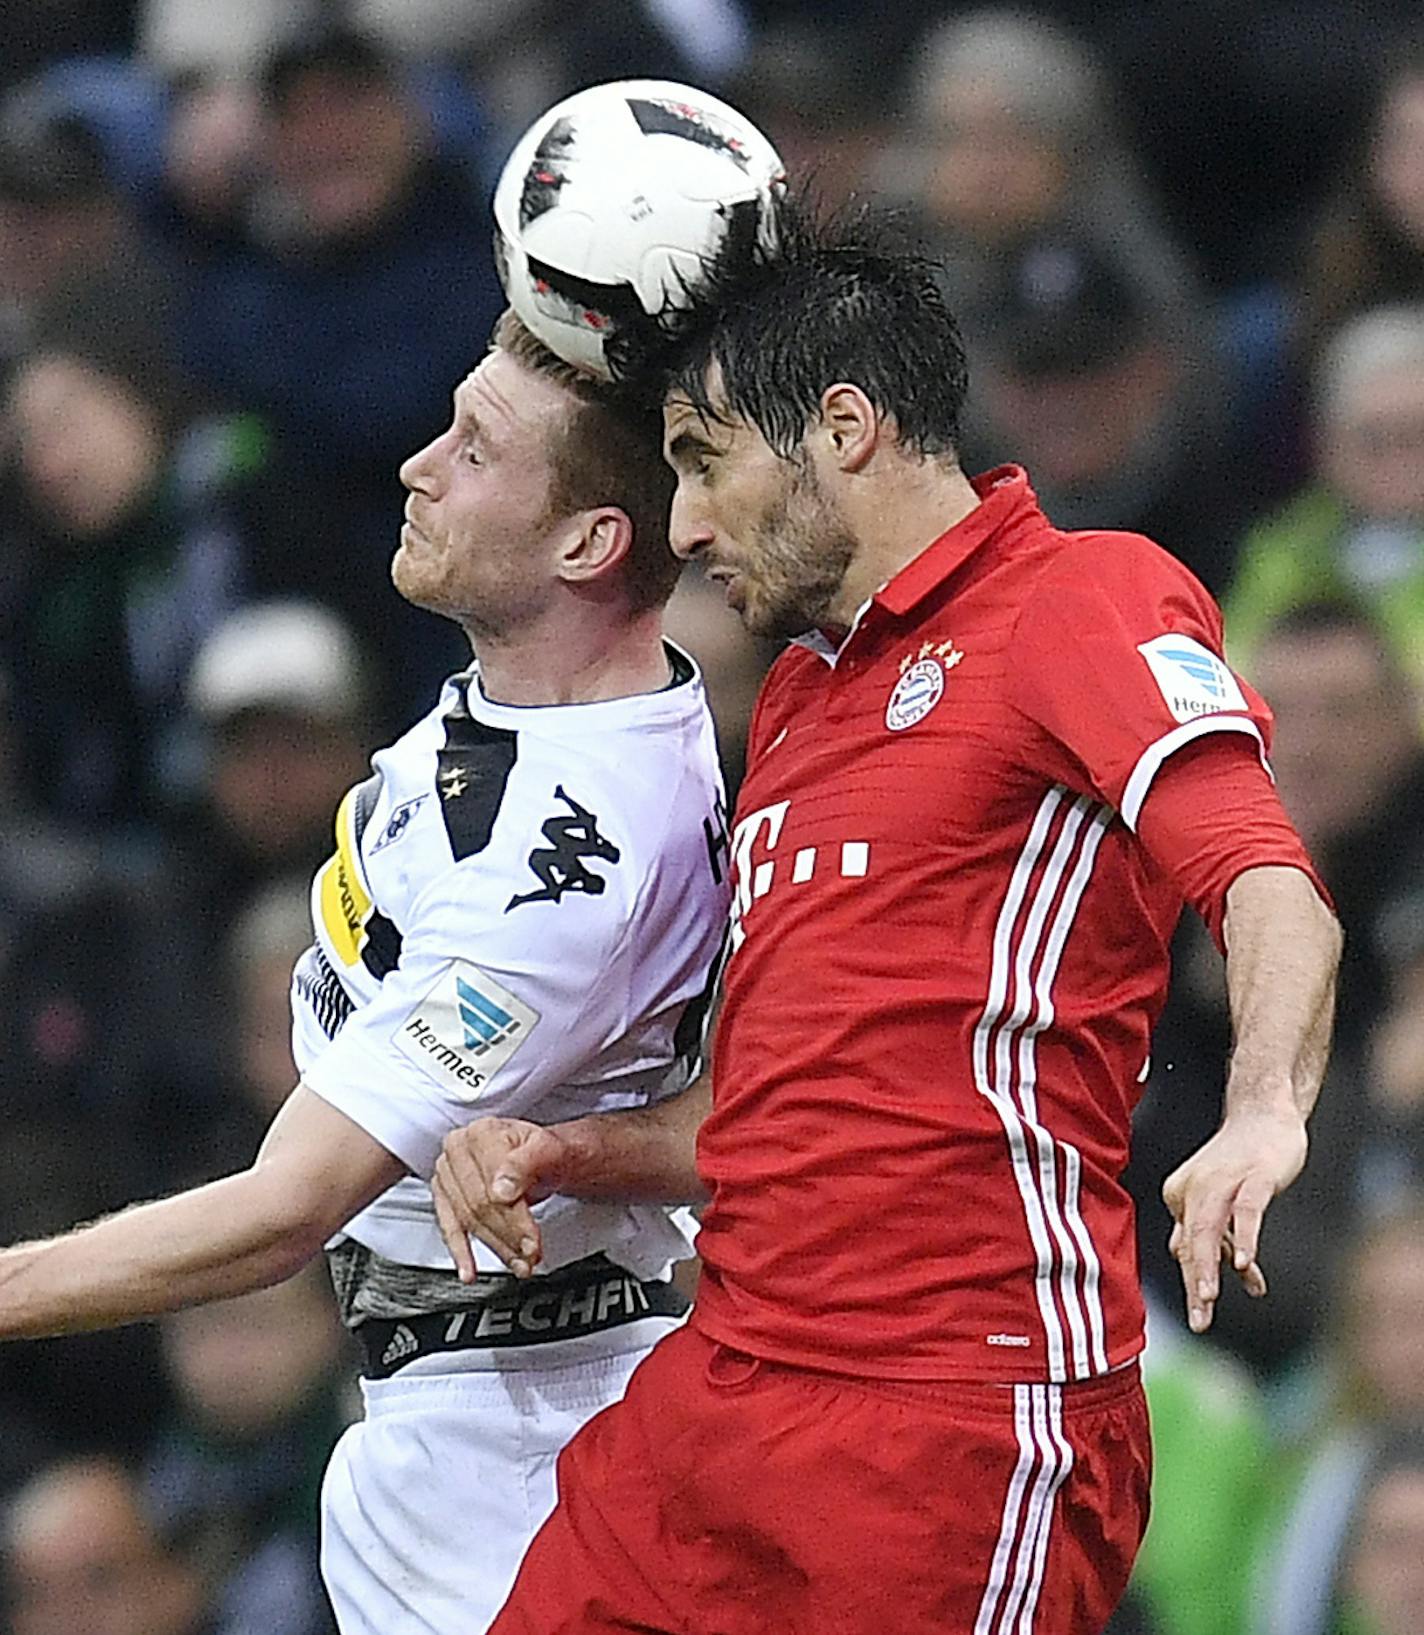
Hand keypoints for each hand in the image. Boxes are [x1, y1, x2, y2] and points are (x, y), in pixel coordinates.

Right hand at [432, 1118, 571, 1280]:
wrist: (539, 1156)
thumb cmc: (543, 1151)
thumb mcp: (548, 1149)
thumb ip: (526, 1163)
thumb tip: (502, 1188)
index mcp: (483, 1133)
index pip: (493, 1185)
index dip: (514, 1217)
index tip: (531, 1238)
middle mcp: (458, 1150)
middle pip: (480, 1205)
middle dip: (509, 1236)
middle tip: (530, 1254)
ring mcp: (447, 1172)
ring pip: (468, 1220)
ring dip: (495, 1247)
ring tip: (518, 1263)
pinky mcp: (443, 1194)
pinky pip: (449, 1227)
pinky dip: (460, 1252)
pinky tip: (469, 1272)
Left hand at [1161, 1107, 1307, 1333]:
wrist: (1264, 1114)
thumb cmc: (1239, 1158)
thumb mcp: (1213, 1194)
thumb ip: (1197, 1223)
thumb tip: (1181, 1254)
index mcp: (1181, 1196)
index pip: (1187, 1249)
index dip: (1195, 1283)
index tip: (1201, 1316)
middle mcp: (1195, 1189)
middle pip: (1193, 1244)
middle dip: (1196, 1285)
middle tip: (1199, 1322)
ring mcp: (1224, 1182)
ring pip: (1211, 1228)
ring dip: (1210, 1264)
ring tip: (1208, 1297)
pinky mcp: (1253, 1176)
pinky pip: (1246, 1210)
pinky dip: (1243, 1236)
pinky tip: (1245, 1264)